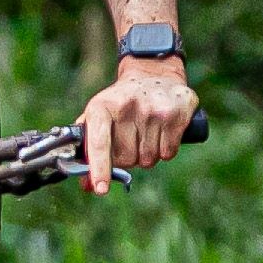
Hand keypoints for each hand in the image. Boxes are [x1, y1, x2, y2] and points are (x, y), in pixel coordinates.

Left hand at [77, 60, 197, 191]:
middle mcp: (127, 105)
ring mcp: (153, 109)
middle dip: (128, 159)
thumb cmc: (120, 103)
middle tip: (131, 141)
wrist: (153, 73)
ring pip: (148, 159)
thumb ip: (88, 149)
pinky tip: (162, 134)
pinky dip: (165, 151)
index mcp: (102, 105)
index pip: (99, 142)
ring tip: (146, 134)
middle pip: (126, 158)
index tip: (100, 189)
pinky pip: (167, 153)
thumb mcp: (99, 116)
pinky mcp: (177, 113)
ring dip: (147, 155)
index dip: (99, 167)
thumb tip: (85, 186)